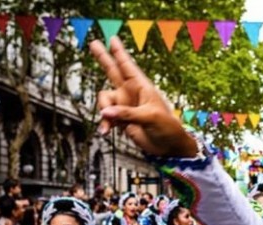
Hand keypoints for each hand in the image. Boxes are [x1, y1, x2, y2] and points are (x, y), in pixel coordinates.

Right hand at [90, 37, 197, 157]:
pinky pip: (106, 117)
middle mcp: (131, 93)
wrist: (168, 147)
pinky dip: (105, 124)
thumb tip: (106, 113)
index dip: (120, 52)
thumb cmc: (168, 128)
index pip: (128, 66)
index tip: (112, 39)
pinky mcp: (121, 120)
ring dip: (104, 110)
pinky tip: (106, 130)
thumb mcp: (150, 117)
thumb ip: (127, 113)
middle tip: (93, 44)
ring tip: (109, 123)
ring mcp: (124, 106)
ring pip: (105, 100)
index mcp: (142, 87)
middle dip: (103, 58)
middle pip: (112, 71)